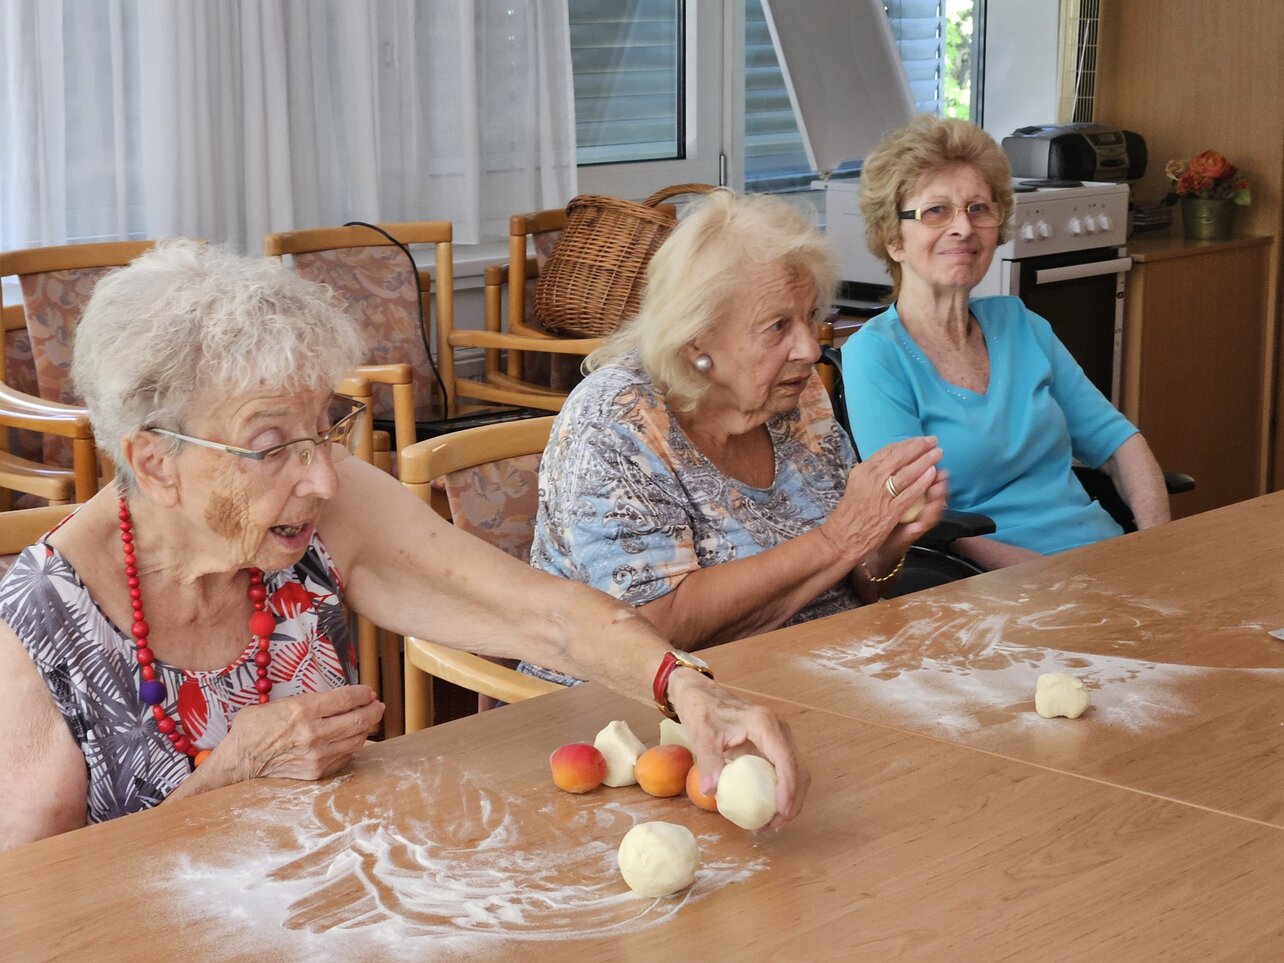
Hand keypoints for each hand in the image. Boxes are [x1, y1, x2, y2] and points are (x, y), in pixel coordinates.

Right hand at [219, 685, 384, 782]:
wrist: (239, 761)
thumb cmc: (255, 727)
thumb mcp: (280, 702)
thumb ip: (309, 701)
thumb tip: (337, 699)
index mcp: (304, 710)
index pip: (347, 698)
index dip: (363, 694)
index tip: (369, 692)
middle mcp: (314, 733)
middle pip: (359, 720)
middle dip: (374, 711)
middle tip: (377, 706)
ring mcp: (317, 755)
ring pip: (356, 740)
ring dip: (366, 729)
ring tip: (368, 721)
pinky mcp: (316, 771)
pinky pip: (345, 757)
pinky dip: (352, 746)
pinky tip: (351, 739)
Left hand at [667, 670, 808, 830]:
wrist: (701, 694)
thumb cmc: (702, 710)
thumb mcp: (701, 735)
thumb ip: (708, 761)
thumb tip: (711, 791)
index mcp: (763, 723)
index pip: (785, 758)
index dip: (788, 787)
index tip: (782, 811)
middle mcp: (778, 728)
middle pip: (798, 768)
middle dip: (792, 800)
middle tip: (775, 826)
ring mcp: (778, 736)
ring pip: (796, 771)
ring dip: (790, 799)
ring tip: (771, 824)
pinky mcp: (773, 745)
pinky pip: (785, 770)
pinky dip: (782, 791)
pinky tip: (768, 809)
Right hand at [821, 436, 942, 565]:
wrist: (843, 536)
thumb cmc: (850, 512)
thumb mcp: (856, 484)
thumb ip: (872, 472)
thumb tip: (889, 461)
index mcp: (863, 470)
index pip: (888, 450)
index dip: (906, 443)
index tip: (919, 439)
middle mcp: (871, 478)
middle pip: (900, 457)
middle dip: (919, 447)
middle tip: (933, 441)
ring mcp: (881, 494)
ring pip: (907, 472)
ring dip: (925, 460)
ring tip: (937, 453)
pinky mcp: (890, 510)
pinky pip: (910, 493)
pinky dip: (922, 482)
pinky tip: (932, 474)